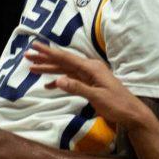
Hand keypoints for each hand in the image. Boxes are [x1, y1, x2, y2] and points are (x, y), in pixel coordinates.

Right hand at [25, 42, 150, 127]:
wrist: (131, 113)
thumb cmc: (117, 105)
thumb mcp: (97, 97)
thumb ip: (77, 88)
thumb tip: (57, 80)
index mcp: (91, 68)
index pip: (66, 58)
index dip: (49, 52)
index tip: (34, 46)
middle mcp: (89, 68)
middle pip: (63, 61)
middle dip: (45, 59)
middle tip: (27, 56)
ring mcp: (89, 76)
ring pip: (65, 70)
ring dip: (49, 69)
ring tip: (32, 68)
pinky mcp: (89, 84)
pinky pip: (70, 79)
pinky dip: (59, 81)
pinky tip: (48, 85)